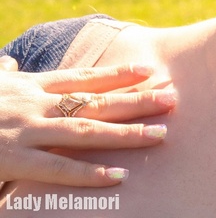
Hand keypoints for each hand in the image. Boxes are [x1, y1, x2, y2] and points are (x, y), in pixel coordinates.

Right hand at [0, 57, 175, 186]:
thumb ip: (2, 77)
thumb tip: (10, 64)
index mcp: (29, 88)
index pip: (83, 78)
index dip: (118, 74)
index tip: (150, 70)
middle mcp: (33, 104)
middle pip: (95, 100)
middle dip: (136, 100)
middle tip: (173, 99)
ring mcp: (25, 131)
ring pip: (86, 130)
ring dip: (126, 133)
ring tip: (160, 135)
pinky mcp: (12, 160)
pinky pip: (58, 169)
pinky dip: (89, 174)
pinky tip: (119, 177)